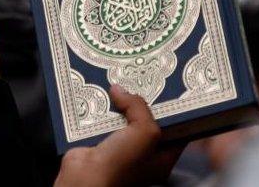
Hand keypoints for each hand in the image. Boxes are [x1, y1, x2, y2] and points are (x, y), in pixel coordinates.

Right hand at [55, 85, 184, 186]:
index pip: (172, 130)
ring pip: (120, 119)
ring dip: (116, 104)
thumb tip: (119, 90)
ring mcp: (118, 148)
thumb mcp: (144, 132)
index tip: (167, 88)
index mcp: (161, 157)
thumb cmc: (122, 163)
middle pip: (144, 121)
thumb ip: (139, 107)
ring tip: (116, 81)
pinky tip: (96, 93)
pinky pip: (100, 121)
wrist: (86, 177)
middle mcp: (142, 154)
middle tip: (137, 80)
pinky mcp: (96, 141)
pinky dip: (97, 109)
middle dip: (139, 102)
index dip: (171, 110)